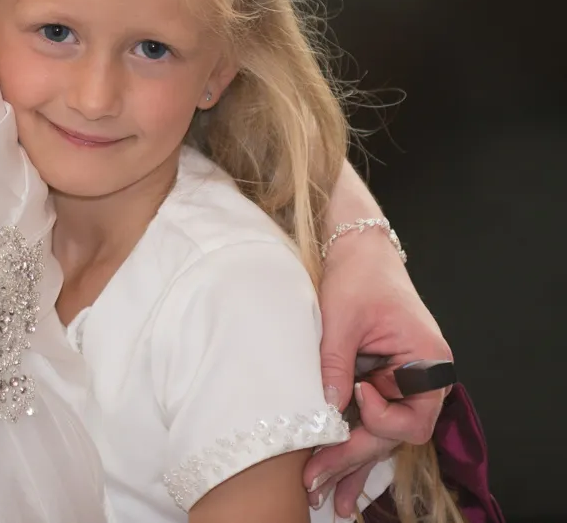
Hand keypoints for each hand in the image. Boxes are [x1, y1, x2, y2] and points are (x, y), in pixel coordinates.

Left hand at [304, 235, 452, 515]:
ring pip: (380, 435)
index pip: (413, 418)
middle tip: (316, 481)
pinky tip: (334, 473)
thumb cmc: (359, 275)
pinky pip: (369, 421)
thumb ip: (336, 361)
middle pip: (393, 436)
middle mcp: (422, 380)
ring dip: (351, 462)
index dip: (381, 418)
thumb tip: (328, 407)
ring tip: (323, 493)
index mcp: (428, 361)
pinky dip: (350, 443)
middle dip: (353, 458)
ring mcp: (402, 384)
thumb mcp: (342, 316)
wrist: (359, 250)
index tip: (354, 393)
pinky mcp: (381, 382)